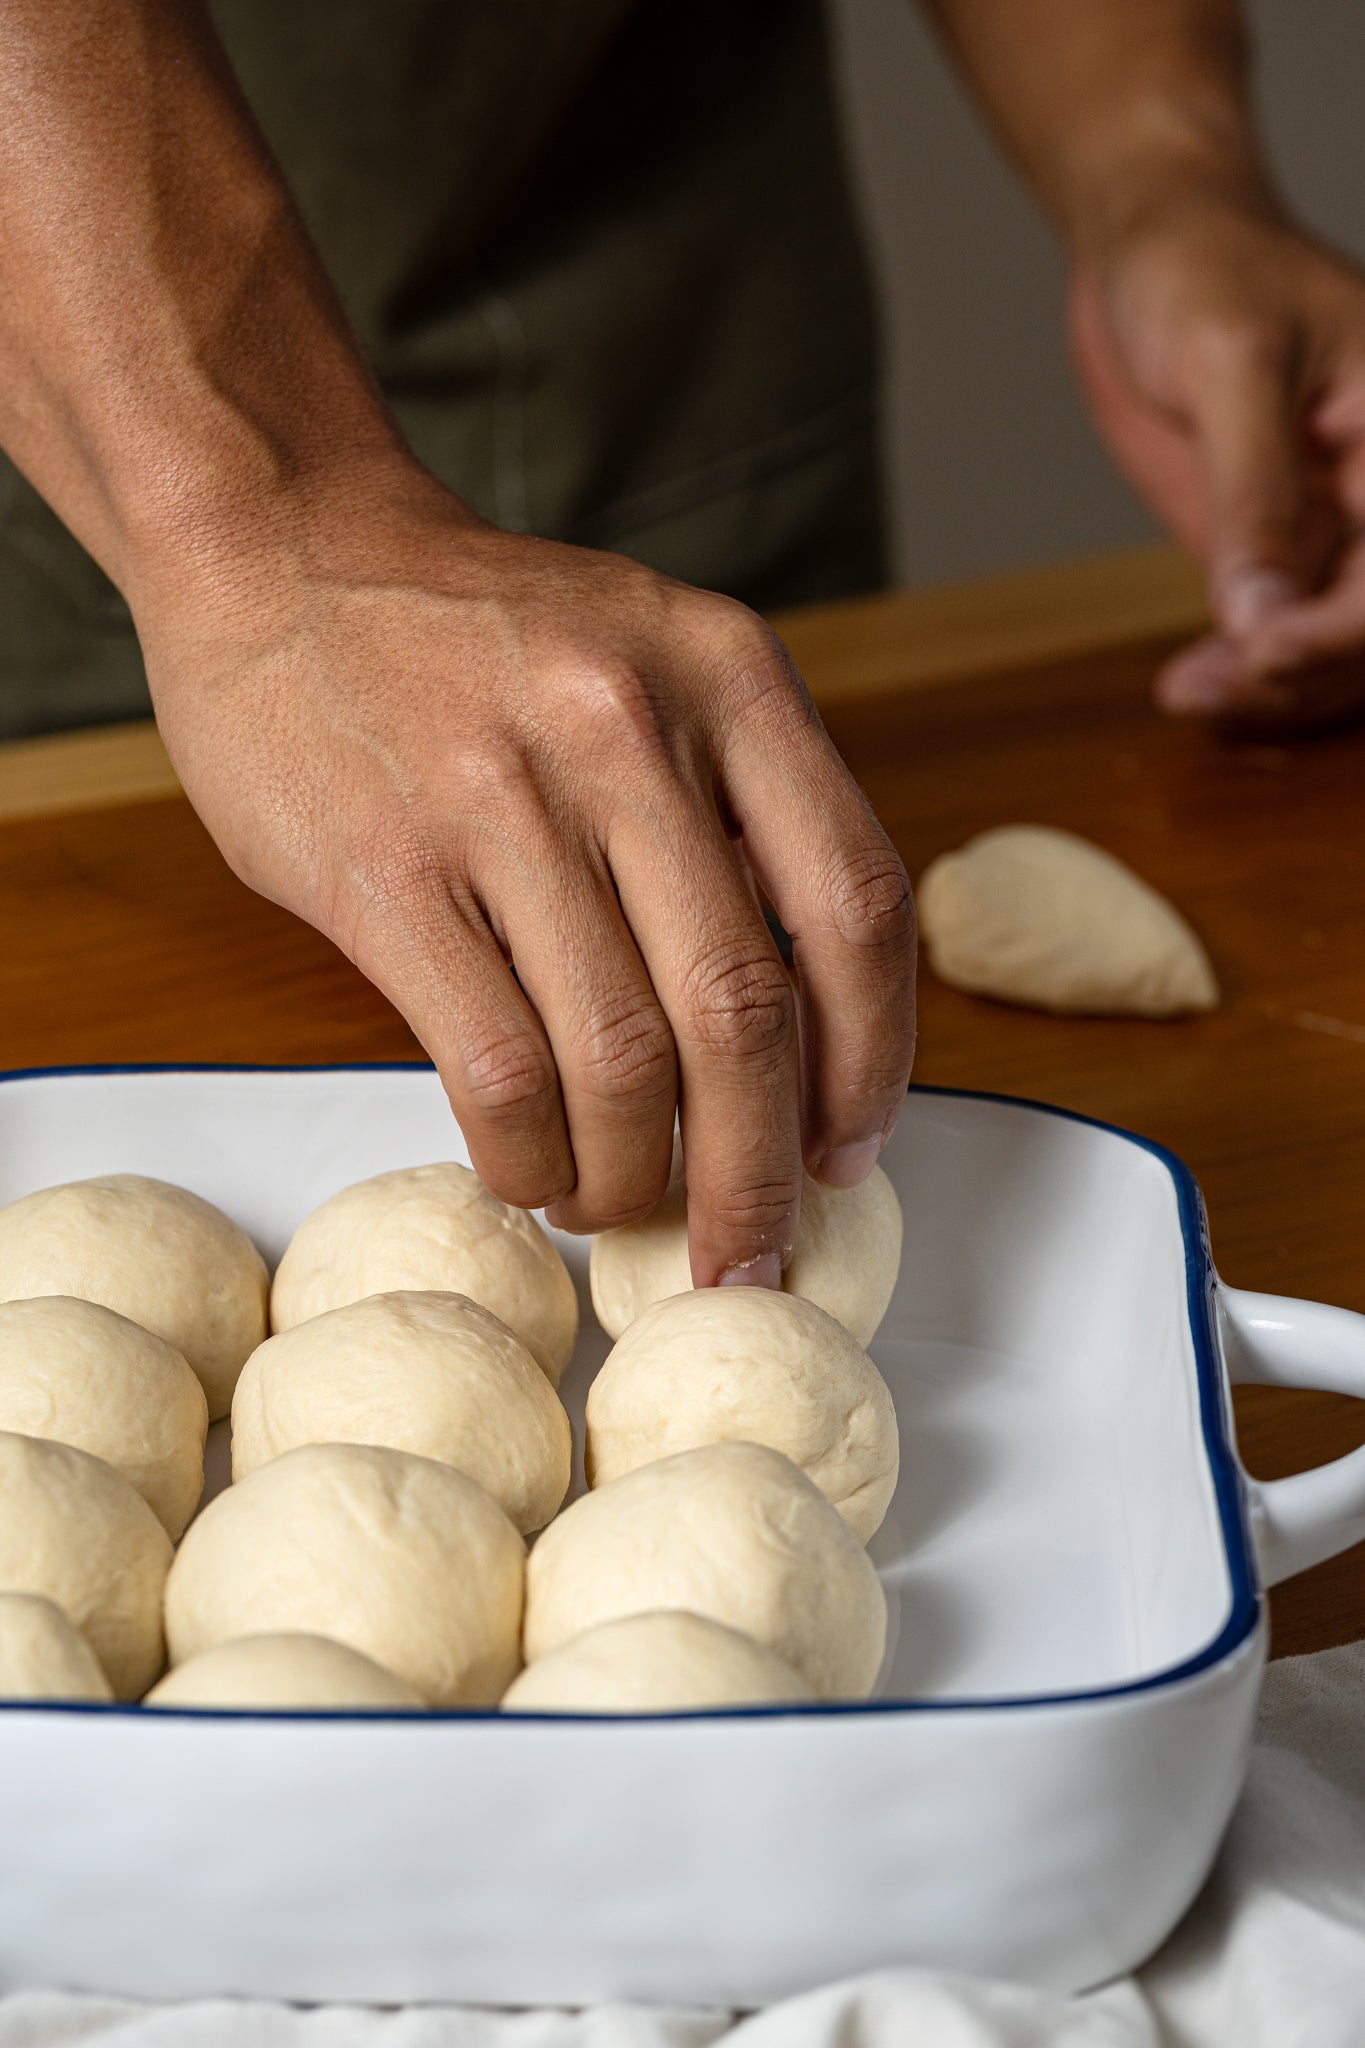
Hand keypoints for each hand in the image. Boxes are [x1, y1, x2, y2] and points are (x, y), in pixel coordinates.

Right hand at [139, 474, 915, 1283]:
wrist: (281, 549)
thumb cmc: (483, 638)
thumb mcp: (653, 659)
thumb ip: (734, 808)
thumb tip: (801, 1025)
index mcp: (728, 676)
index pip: (856, 904)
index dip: (873, 1059)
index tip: (848, 1150)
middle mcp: (630, 729)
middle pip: (741, 1012)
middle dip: (756, 1169)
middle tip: (747, 1249)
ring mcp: (503, 799)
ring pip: (618, 1061)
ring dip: (630, 1176)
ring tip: (613, 1203)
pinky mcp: (386, 871)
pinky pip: (494, 1067)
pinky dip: (528, 1153)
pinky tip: (530, 1166)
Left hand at [1069, 189, 1364, 728]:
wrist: (1153, 246)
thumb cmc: (1202, 269)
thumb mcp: (1230, 361)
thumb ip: (1253, 487)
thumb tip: (1261, 612)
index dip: (1347, 626)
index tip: (1267, 651)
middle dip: (1307, 673)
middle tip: (1213, 688)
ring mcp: (1333, 524)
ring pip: (1336, 646)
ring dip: (1271, 690)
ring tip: (1188, 694)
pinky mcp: (1277, 548)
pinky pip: (1283, 634)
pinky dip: (1243, 673)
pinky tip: (1190, 686)